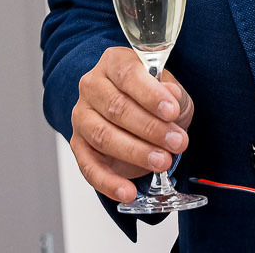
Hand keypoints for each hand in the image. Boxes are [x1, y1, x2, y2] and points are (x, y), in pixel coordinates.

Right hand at [69, 46, 194, 202]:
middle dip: (150, 128)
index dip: (151, 94)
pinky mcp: (79, 145)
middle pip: (116, 107)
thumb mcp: (171, 91)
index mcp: (114, 63)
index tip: (172, 111)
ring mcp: (82, 116)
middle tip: (176, 142)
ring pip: (103, 136)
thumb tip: (172, 97)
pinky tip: (128, 192)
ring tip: (162, 162)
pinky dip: (108, 183)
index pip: (128, 75)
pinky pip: (88, 166)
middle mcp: (92, 86)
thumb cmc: (154, 99)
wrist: (138, 114)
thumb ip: (173, 93)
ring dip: (135, 152)